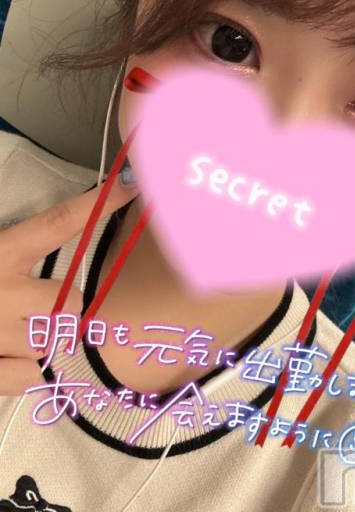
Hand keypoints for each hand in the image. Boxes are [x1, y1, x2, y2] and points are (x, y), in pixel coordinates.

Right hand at [0, 176, 137, 394]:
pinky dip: (24, 371)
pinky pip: (32, 378)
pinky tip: (3, 358)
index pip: (56, 224)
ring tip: (9, 333)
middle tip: (37, 308)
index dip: (96, 206)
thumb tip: (59, 230)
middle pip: (70, 303)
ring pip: (53, 341)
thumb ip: (13, 247)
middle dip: (62, 308)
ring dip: (41, 339)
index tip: (130, 188)